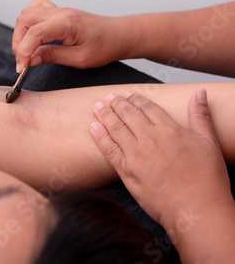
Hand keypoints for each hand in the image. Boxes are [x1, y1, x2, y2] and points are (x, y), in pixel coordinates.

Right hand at [12, 0, 131, 71]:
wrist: (119, 35)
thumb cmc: (105, 46)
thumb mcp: (80, 59)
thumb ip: (52, 56)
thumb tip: (30, 59)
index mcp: (67, 23)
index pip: (35, 33)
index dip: (23, 51)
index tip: (21, 67)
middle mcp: (60, 12)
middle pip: (25, 20)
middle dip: (18, 42)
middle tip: (23, 61)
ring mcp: (58, 9)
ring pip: (26, 14)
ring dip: (21, 32)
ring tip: (28, 51)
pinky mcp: (58, 11)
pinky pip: (35, 8)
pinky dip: (28, 21)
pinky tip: (33, 34)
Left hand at [89, 90, 231, 227]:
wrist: (195, 209)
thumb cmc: (206, 180)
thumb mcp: (209, 143)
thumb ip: (200, 116)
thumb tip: (198, 93)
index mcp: (169, 130)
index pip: (147, 107)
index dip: (136, 99)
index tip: (128, 94)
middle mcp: (150, 139)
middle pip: (128, 114)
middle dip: (117, 103)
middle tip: (109, 97)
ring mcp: (136, 154)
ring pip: (115, 128)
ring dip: (105, 115)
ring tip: (98, 106)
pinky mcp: (126, 171)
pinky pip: (108, 149)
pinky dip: (99, 136)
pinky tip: (93, 127)